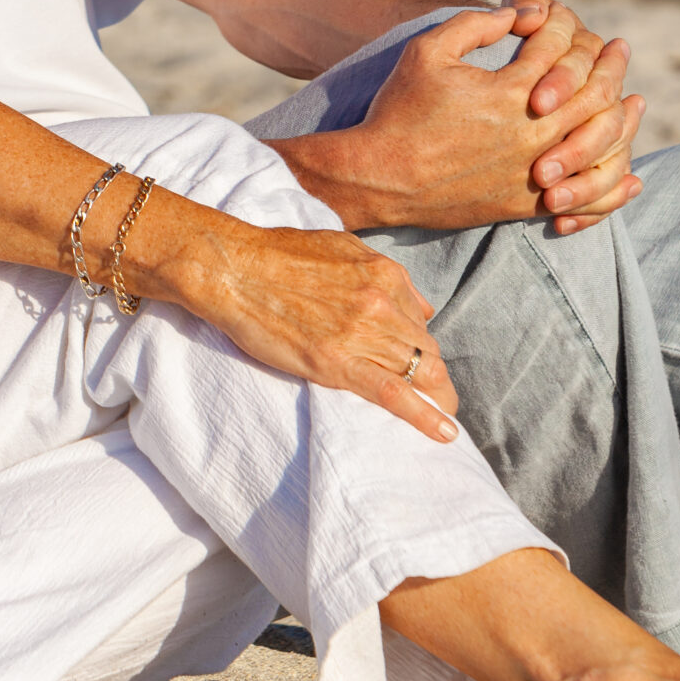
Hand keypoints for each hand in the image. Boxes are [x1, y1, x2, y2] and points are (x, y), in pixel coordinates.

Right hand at [175, 211, 460, 443]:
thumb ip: (381, 272)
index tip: (417, 359)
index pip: (421, 319)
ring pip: (421, 372)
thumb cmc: (278, 254)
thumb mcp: (341, 247)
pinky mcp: (339, 363)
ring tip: (445, 416)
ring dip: (438, 396)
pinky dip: (425, 416)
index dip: (420, 343)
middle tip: (438, 394)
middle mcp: (382, 302)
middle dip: (435, 373)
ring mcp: (363, 333)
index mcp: (385, 274)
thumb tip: (416, 304)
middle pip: (426, 348)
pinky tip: (445, 433)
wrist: (234, 270)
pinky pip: (394, 394)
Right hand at [274, 5, 641, 234]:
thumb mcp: (427, 52)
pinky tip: (631, 176)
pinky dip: (614, 186)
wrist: (381, 177)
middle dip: (611, 64)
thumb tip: (520, 14)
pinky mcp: (527, 203)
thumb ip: (475, 24)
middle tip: (620, 49)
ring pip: (601, 143)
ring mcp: (534, 171)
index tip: (556, 16)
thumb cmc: (400, 109)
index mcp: (511, 92)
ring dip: (624, 118)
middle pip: (595, 92)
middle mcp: (532, 133)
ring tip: (635, 101)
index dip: (561, 25)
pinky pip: (586, 197)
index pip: (558, 48)